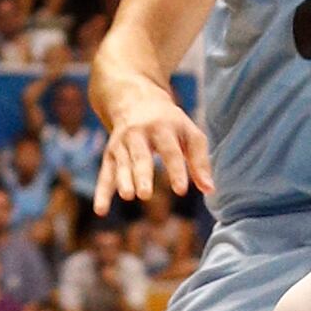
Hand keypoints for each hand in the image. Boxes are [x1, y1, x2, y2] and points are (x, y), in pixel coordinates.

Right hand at [95, 99, 214, 211]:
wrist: (134, 99)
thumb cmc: (170, 123)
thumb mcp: (189, 133)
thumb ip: (199, 161)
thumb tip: (209, 190)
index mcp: (163, 127)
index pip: (170, 151)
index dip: (176, 170)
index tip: (181, 190)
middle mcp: (139, 133)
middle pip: (141, 156)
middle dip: (142, 174)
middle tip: (145, 193)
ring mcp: (122, 143)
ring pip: (122, 164)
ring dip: (123, 180)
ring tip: (128, 196)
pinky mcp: (110, 153)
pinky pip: (105, 173)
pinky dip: (102, 192)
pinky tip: (101, 210)